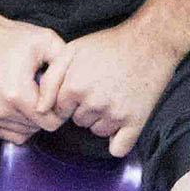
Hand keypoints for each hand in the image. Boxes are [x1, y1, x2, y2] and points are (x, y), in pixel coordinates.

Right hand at [0, 13, 66, 144]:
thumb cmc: (9, 38)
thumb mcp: (45, 40)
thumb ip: (64, 65)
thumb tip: (67, 92)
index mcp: (17, 94)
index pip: (51, 123)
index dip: (60, 110)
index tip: (56, 94)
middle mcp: (0, 109)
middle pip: (38, 128)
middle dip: (45, 113)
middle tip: (42, 91)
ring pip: (24, 133)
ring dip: (32, 119)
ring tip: (29, 95)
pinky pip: (9, 134)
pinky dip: (18, 124)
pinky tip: (19, 104)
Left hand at [35, 19, 182, 157]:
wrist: (149, 42)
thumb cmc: (107, 45)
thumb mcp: (71, 51)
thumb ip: (50, 79)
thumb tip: (40, 109)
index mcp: (74, 88)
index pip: (59, 110)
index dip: (69, 99)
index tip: (82, 86)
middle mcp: (93, 104)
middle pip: (79, 121)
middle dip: (85, 108)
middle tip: (101, 87)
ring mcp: (115, 114)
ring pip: (98, 131)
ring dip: (102, 119)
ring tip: (114, 96)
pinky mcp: (136, 122)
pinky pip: (119, 148)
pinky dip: (118, 141)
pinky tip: (121, 125)